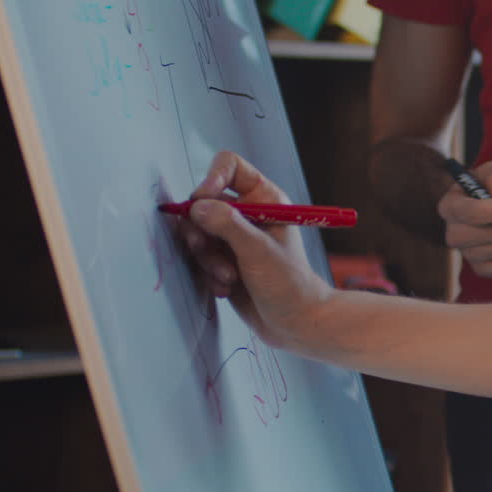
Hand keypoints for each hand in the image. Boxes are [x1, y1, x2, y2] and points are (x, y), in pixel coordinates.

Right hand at [173, 150, 332, 348]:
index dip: (211, 178)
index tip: (202, 200)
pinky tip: (227, 288)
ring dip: (206, 257)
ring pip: (197, 233)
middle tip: (205, 247)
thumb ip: (227, 225)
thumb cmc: (289, 284)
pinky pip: (199, 258)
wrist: (296, 324)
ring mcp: (234, 238)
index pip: (229, 167)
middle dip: (200, 228)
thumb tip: (196, 206)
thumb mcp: (258, 250)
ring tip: (227, 276)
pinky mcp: (224, 261)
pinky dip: (208, 273)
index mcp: (264, 199)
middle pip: (202, 202)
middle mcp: (248, 214)